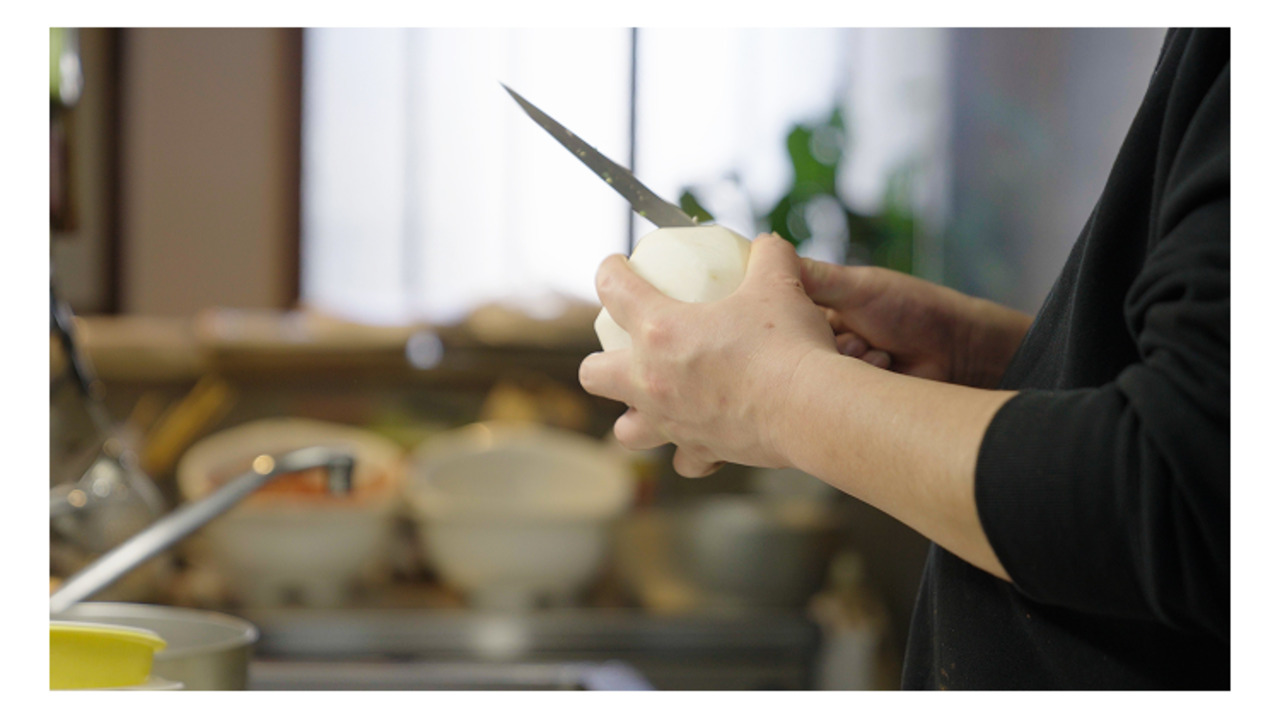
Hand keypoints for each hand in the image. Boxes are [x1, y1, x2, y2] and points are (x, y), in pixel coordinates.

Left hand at [579, 234, 835, 476]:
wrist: (810, 408)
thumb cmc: (788, 343)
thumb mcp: (779, 283)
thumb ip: (768, 256)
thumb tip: (767, 245)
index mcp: (659, 329)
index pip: (612, 290)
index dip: (608, 272)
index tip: (614, 268)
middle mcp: (651, 380)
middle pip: (593, 374)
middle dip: (600, 362)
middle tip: (624, 351)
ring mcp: (671, 421)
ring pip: (626, 431)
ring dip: (633, 417)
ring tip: (653, 404)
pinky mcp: (700, 451)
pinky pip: (683, 462)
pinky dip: (689, 453)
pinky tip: (701, 439)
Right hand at [800, 261, 1032, 387]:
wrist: (960, 351)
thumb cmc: (912, 309)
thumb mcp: (858, 286)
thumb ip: (813, 276)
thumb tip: (767, 248)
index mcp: (820, 313)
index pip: (781, 317)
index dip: (784, 320)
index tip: (793, 319)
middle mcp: (824, 345)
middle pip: (795, 350)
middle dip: (823, 345)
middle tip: (853, 336)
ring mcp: (839, 375)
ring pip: (816, 375)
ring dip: (847, 362)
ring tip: (877, 351)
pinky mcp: (853, 403)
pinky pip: (837, 398)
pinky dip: (860, 383)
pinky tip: (884, 368)